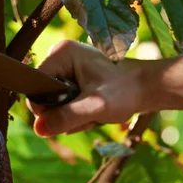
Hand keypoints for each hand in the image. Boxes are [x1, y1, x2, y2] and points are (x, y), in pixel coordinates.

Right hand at [30, 40, 155, 136]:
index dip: (46, 109)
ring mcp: (67, 67)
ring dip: (73, 117)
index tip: (69, 117)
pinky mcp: (73, 78)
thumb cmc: (126, 91)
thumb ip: (66, 117)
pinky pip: (64, 103)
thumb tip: (38, 129)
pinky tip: (93, 112)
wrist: (148, 88)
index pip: (35, 87)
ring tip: (94, 114)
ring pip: (55, 104)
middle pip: (44, 97)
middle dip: (64, 114)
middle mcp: (60, 56)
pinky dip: (78, 114)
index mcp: (61, 53)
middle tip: (89, 115)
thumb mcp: (95, 106)